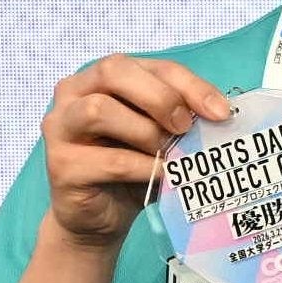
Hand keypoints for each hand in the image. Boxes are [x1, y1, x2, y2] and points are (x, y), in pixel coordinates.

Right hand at [37, 55, 231, 248]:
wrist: (101, 216)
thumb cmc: (134, 166)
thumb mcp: (161, 133)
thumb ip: (179, 114)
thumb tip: (219, 112)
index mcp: (103, 77)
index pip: (151, 66)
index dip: (190, 85)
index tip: (221, 112)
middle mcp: (73, 94)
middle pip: (114, 71)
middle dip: (160, 97)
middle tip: (185, 127)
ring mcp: (60, 127)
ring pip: (98, 110)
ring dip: (146, 132)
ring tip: (166, 153)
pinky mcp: (61, 165)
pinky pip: (109, 160)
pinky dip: (144, 168)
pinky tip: (161, 175)